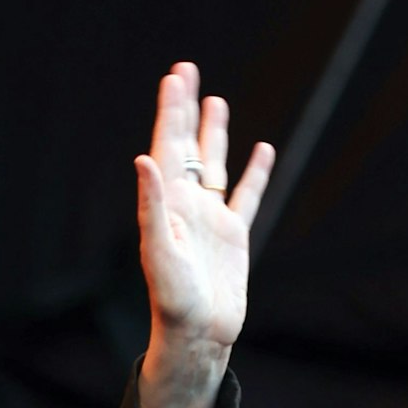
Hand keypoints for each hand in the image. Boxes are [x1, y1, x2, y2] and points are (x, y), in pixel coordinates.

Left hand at [134, 62, 273, 402]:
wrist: (197, 337)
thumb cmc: (173, 302)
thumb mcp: (159, 252)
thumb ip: (151, 205)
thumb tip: (144, 159)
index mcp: (167, 205)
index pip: (168, 147)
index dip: (172, 111)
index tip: (175, 77)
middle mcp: (186, 206)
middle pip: (187, 146)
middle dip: (187, 109)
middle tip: (186, 70)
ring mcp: (211, 220)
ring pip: (214, 165)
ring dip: (214, 133)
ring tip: (216, 100)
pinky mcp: (234, 237)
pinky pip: (246, 196)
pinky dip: (255, 172)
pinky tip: (263, 149)